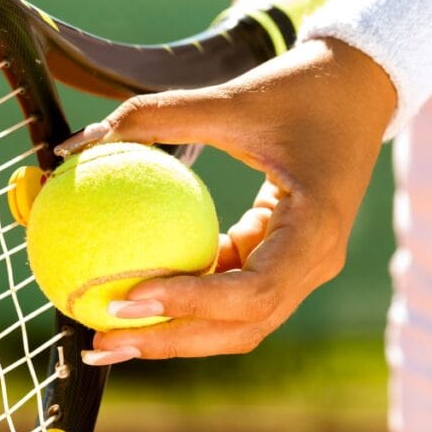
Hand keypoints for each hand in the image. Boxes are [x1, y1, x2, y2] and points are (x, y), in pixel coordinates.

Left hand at [58, 38, 395, 362]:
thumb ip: (156, 117)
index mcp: (314, 232)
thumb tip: (75, 144)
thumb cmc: (301, 89)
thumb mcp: (232, 99)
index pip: (252, 292)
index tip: (130, 297)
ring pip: (235, 324)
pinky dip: (184, 302)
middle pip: (241, 329)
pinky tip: (135, 297)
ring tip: (107, 336)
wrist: (357, 89)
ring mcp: (299, 270)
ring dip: (173, 335)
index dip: (190, 304)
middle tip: (102, 341)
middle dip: (170, 342)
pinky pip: (229, 294)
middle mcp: (312, 264)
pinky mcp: (280, 262)